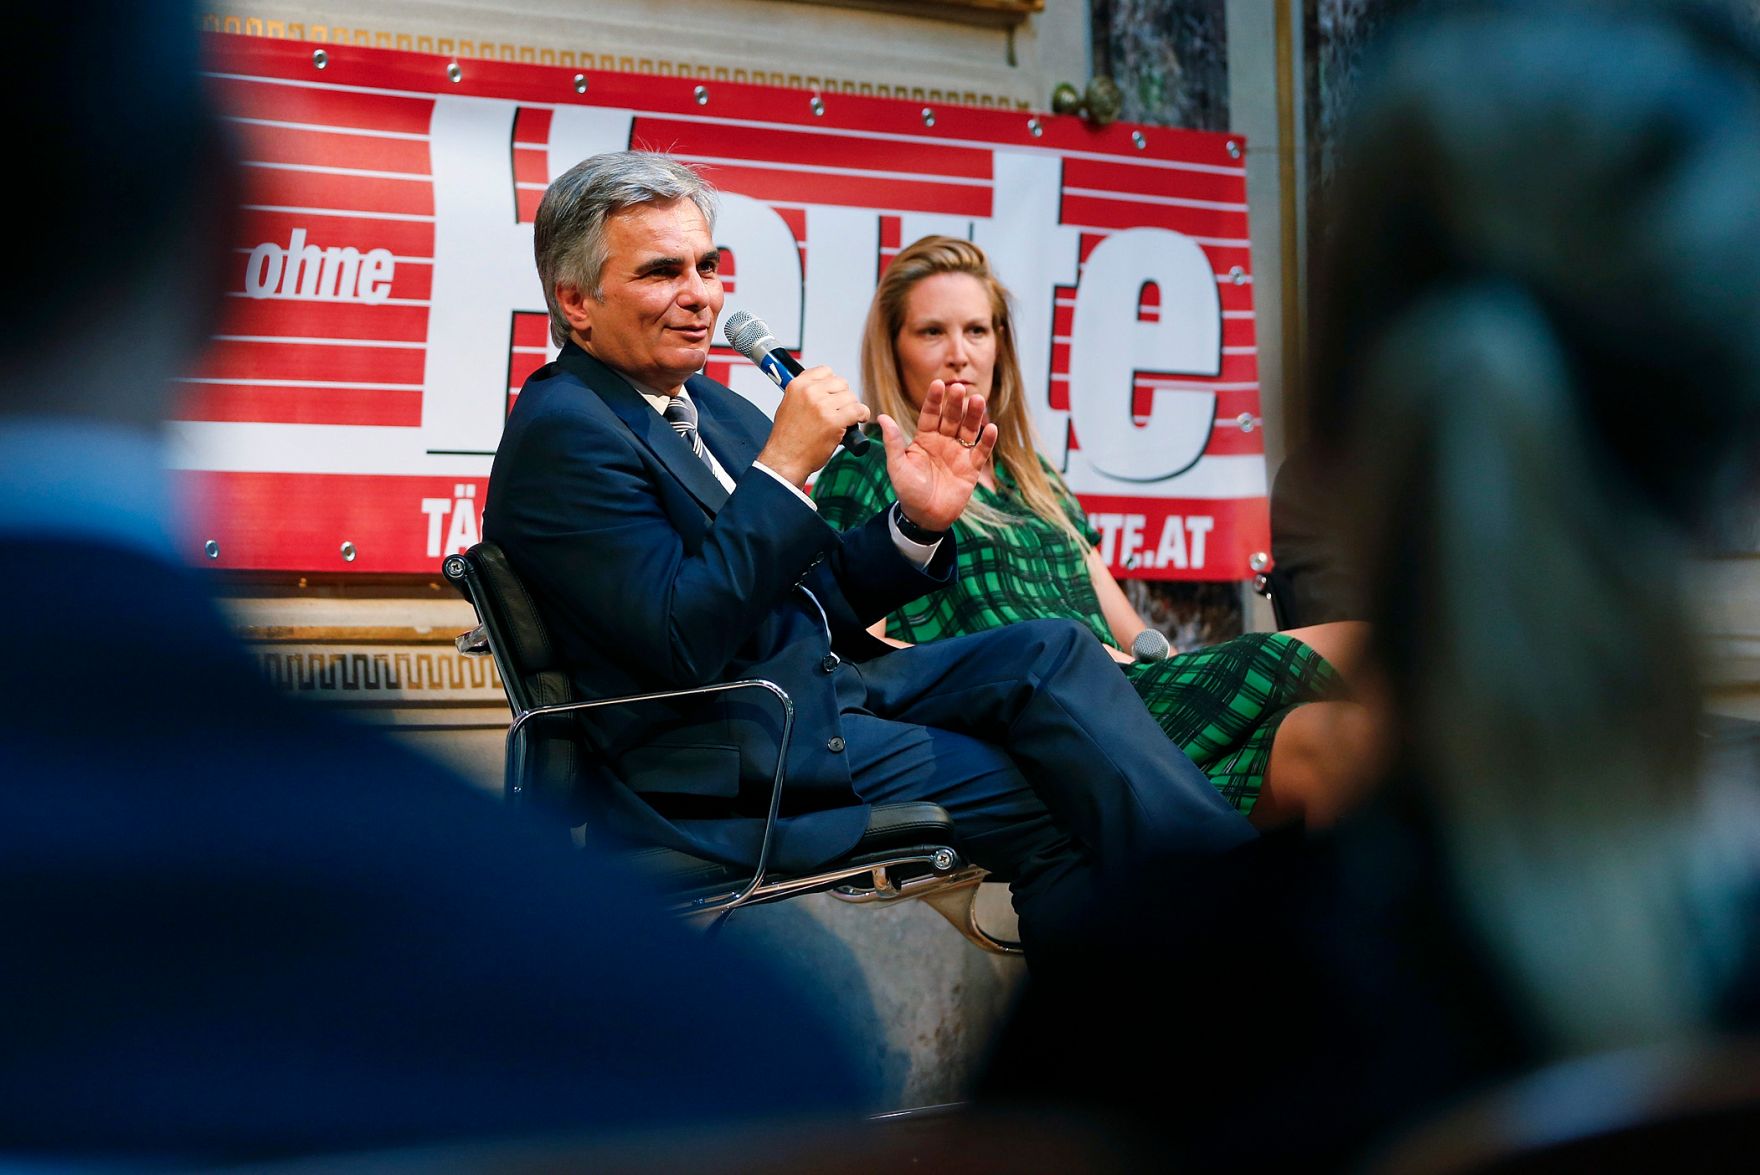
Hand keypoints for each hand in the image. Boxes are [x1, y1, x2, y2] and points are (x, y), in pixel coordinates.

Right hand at [756, 365, 869, 486]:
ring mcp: (822, 407)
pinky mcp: (834, 422)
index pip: (825, 371)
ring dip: (852, 407)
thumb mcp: (788, 405)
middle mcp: (810, 393)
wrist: (785, 460)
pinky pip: (858, 410)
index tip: (833, 394)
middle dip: (843, 396)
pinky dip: (862, 415)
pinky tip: (859, 420)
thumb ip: (803, 393)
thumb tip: (821, 387)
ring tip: (847, 418)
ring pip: (851, 397)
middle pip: (841, 383)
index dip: (832, 384)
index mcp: (797, 386)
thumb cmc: (787, 438)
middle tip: (840, 410)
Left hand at [878, 379, 998, 531]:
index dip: (934, 400)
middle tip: (959, 389)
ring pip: (969, 430)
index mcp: (925, 438)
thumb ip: (893, 442)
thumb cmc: (908, 491)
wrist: (924, 517)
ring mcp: (959, 453)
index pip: (930, 414)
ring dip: (974, 415)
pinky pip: (981, 452)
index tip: (938, 383)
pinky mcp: (972, 468)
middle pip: (952, 418)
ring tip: (978, 400)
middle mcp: (943, 442)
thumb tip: (882, 417)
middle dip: (955, 404)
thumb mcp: (897, 466)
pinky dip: (987, 441)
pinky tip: (992, 428)